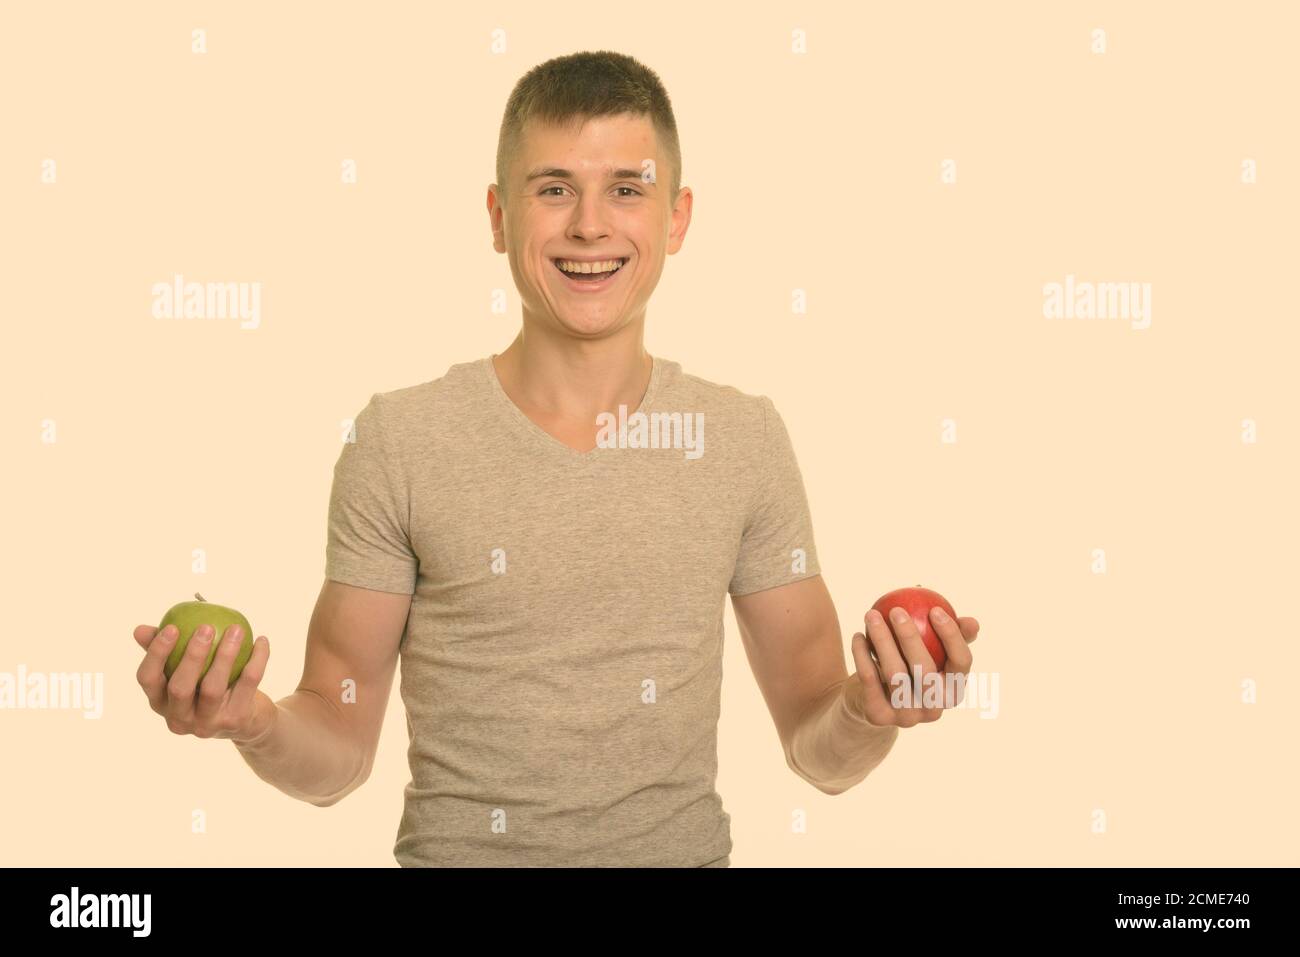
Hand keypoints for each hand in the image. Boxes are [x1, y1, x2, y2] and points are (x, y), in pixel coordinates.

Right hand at [133, 621, 274, 743]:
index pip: (148, 679)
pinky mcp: (235, 721)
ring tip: (237, 629)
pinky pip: (247, 684)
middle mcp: (179, 718)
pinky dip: (257, 659)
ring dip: (225, 655)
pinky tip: (261, 640)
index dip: (156, 654)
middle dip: (191, 656)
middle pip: (179, 688)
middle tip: (205, 628)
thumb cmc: (208, 685)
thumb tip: (140, 629)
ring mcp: (207, 724)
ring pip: (212, 688)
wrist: (248, 720)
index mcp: (160, 702)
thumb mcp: (187, 671)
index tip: (171, 628)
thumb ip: (167, 650)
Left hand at [848, 606, 978, 727]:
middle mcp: (935, 709)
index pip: (961, 663)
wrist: (870, 700)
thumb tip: (972, 622)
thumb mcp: (930, 652)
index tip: (935, 609)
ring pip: (895, 675)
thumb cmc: (907, 666)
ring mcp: (907, 717)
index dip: (952, 636)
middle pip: (925, 670)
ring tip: (871, 614)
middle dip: (910, 636)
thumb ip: (949, 636)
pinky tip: (858, 635)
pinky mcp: (879, 717)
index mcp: (953, 691)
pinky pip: (869, 681)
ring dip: (882, 640)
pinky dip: (862, 655)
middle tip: (896, 610)